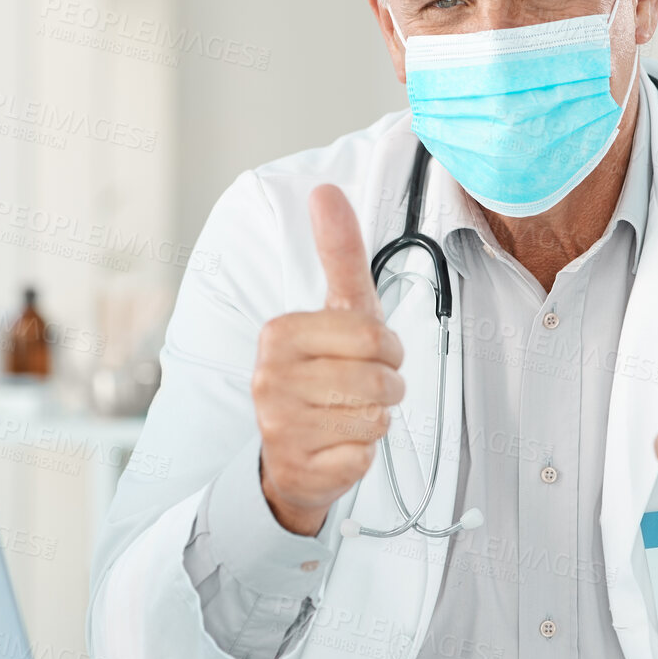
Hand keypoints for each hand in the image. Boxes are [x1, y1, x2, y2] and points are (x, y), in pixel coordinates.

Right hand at [251, 185, 404, 535]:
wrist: (293, 455)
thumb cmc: (324, 373)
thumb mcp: (338, 311)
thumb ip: (338, 251)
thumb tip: (325, 189)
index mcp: (279, 333)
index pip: (371, 336)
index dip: (387, 349)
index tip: (371, 356)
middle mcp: (269, 378)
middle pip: (377, 379)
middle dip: (387, 387)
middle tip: (363, 389)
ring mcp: (279, 427)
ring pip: (374, 418)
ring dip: (376, 419)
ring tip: (349, 415)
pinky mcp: (297, 469)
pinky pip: (363, 456)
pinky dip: (363, 453)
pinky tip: (338, 446)